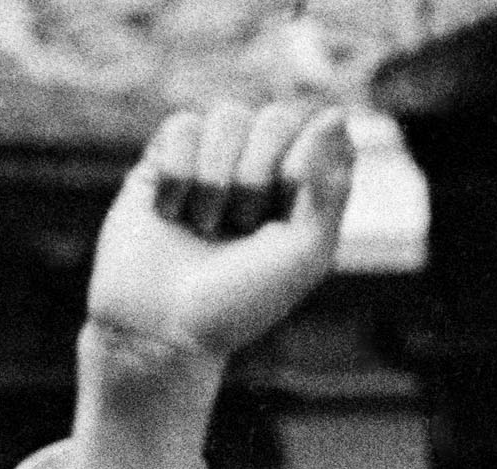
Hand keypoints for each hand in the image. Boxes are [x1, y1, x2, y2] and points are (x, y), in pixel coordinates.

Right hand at [86, 99, 353, 368]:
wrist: (161, 327)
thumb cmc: (239, 302)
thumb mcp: (304, 255)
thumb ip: (329, 188)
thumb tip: (335, 113)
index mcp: (299, 193)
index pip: (315, 131)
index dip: (298, 165)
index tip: (281, 211)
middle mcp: (257, 171)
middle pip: (274, 117)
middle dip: (259, 174)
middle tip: (241, 226)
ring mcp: (209, 162)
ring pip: (228, 116)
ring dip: (217, 177)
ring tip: (204, 226)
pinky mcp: (162, 161)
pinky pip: (181, 125)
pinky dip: (180, 172)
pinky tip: (171, 213)